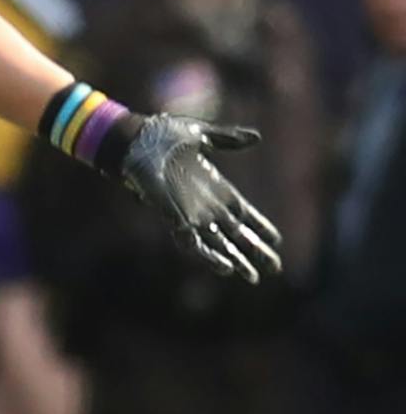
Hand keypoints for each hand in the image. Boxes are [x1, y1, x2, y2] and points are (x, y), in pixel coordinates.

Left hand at [118, 115, 282, 282]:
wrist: (137, 140)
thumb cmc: (162, 137)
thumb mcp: (202, 136)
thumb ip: (229, 139)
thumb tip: (257, 138)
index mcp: (215, 188)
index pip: (243, 213)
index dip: (259, 226)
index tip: (276, 240)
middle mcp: (204, 205)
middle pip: (235, 234)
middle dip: (254, 251)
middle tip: (275, 267)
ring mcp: (188, 213)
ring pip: (217, 244)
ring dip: (235, 260)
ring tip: (252, 277)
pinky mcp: (171, 216)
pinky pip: (191, 242)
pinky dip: (208, 256)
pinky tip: (225, 268)